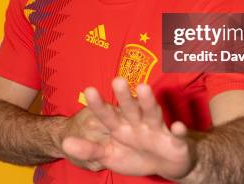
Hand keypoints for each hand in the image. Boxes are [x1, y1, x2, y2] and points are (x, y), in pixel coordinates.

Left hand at [62, 77, 197, 179]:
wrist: (167, 163)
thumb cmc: (135, 154)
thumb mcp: (110, 155)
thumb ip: (89, 150)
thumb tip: (65, 144)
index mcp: (122, 126)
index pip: (107, 115)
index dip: (99, 105)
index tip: (88, 90)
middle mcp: (138, 123)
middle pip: (129, 108)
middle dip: (123, 96)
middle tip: (116, 80)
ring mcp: (157, 130)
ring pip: (152, 114)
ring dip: (148, 102)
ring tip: (143, 88)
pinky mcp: (176, 141)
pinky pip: (178, 136)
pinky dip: (179, 131)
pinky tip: (177, 126)